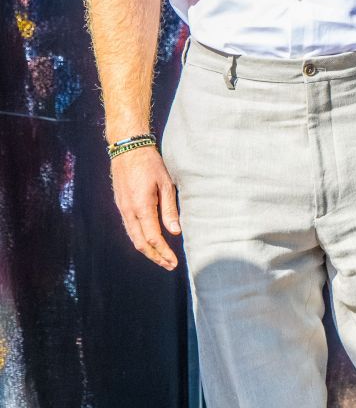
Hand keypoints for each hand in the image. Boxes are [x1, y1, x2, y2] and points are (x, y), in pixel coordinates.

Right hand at [110, 145, 180, 270]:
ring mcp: (123, 209)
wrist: (128, 149)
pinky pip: (130, 228)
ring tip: (161, 257)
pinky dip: (140, 239)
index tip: (174, 262)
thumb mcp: (166, 183)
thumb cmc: (151, 163)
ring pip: (133, 237)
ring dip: (147, 250)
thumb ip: (169, 209)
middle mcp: (129, 211)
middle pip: (140, 243)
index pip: (153, 238)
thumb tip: (175, 232)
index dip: (163, 252)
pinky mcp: (121, 205)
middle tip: (169, 265)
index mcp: (142, 207)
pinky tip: (149, 241)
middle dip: (155, 257)